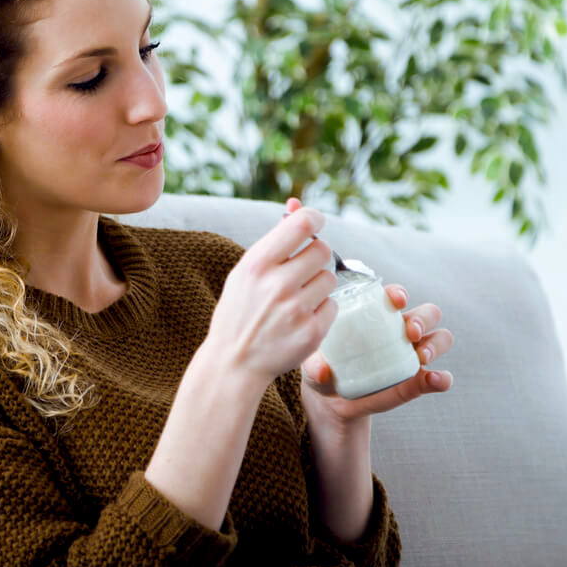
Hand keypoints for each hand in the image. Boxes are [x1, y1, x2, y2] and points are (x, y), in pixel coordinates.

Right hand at [204, 202, 338, 388]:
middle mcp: (277, 285)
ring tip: (298, 297)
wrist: (234, 362)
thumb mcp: (246, 272)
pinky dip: (321, 309)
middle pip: (322, 250)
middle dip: (316, 256)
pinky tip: (300, 318)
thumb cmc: (240, 310)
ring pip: (330, 278)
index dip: (314, 218)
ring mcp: (296, 310)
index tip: (314, 224)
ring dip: (319, 284)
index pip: (302, 224)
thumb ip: (274, 239)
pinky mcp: (312, 332)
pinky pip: (333, 305)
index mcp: (256, 264)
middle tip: (302, 268)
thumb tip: (296, 204)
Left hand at [282, 198, 454, 425]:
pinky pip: (438, 377)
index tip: (394, 299)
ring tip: (421, 355)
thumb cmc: (321, 368)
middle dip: (422, 318)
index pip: (394, 296)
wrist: (329, 401)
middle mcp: (398, 330)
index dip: (398, 293)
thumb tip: (322, 370)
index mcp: (374, 315)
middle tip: (408, 331)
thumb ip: (315, 364)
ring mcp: (411, 354)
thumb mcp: (313, 364)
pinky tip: (435, 380)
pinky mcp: (417, 381)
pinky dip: (441, 378)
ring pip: (439, 338)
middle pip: (426, 313)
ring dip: (435, 343)